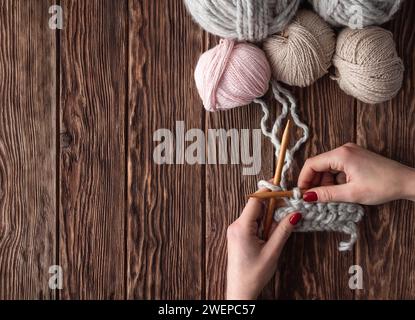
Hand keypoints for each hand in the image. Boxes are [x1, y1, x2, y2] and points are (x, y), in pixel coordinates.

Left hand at [226, 194, 301, 299]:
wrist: (240, 291)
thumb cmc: (253, 275)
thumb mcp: (272, 251)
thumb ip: (283, 230)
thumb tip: (295, 214)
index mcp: (242, 227)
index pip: (255, 200)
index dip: (269, 191)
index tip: (282, 187)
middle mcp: (235, 225)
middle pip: (255, 206)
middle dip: (272, 206)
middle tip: (288, 206)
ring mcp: (235, 230)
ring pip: (254, 214)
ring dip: (268, 216)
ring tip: (280, 225)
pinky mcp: (237, 235)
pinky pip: (251, 222)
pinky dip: (263, 224)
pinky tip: (271, 233)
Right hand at [298, 143, 414, 204]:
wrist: (406, 181)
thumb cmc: (383, 185)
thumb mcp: (351, 193)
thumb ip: (327, 194)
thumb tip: (308, 197)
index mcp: (341, 154)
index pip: (312, 164)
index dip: (304, 179)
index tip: (301, 194)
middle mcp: (343, 150)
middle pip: (318, 165)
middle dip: (314, 182)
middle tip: (314, 199)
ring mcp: (350, 153)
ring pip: (327, 168)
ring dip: (325, 182)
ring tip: (330, 197)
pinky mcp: (355, 158)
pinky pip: (337, 168)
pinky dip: (334, 180)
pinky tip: (340, 191)